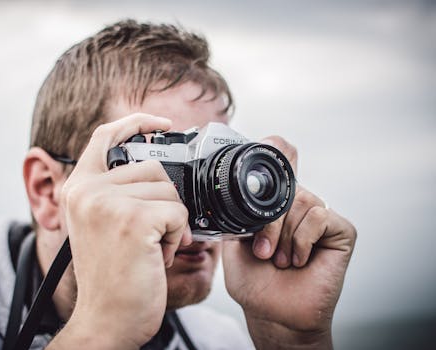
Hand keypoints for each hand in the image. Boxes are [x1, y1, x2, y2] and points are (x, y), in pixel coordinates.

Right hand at [50, 114, 191, 348]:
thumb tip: (158, 164)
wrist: (107, 319)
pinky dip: (178, 235)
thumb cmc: (113, 275)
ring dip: (172, 221)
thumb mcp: (102, 224)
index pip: (106, 136)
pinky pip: (178, 211)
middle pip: (153, 167)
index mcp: (78, 188)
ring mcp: (108, 203)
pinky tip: (159, 255)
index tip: (163, 124)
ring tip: (152, 247)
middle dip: (164, 201)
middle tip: (152, 235)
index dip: (136, 123)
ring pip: (169, 190)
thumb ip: (118, 191)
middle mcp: (87, 190)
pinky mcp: (133, 220)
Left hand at [222, 136, 356, 349]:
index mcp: (276, 203)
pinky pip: (320, 216)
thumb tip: (240, 182)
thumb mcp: (234, 239)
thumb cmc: (253, 280)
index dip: (276, 148)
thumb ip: (238, 211)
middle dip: (268, 221)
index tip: (264, 156)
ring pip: (303, 200)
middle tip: (263, 251)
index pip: (283, 158)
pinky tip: (298, 259)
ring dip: (284, 235)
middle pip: (288, 185)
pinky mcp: (342, 231)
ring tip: (279, 259)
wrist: (272, 313)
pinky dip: (302, 239)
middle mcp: (300, 205)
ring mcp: (321, 217)